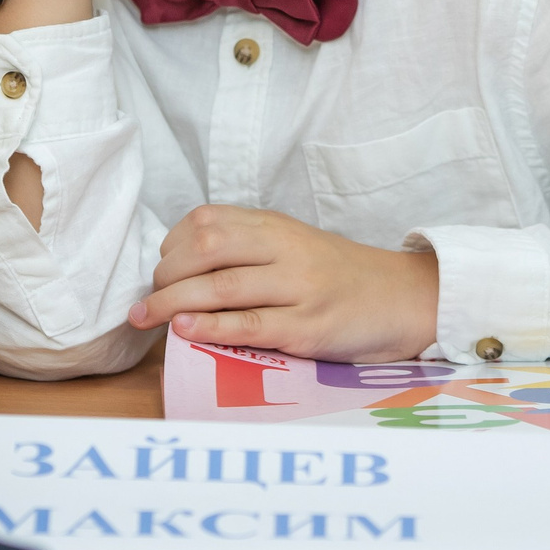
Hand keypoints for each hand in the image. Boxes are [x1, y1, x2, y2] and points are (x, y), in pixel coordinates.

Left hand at [128, 205, 440, 361]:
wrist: (403, 299)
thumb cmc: (340, 277)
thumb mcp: (295, 246)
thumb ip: (248, 249)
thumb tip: (181, 268)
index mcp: (277, 226)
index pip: (208, 220)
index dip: (172, 244)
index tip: (160, 269)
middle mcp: (285, 250)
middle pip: (209, 247)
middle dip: (166, 273)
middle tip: (147, 299)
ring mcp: (299, 288)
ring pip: (223, 286)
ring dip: (174, 302)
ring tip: (145, 317)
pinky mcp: (309, 328)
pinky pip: (252, 325)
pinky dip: (212, 326)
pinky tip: (184, 329)